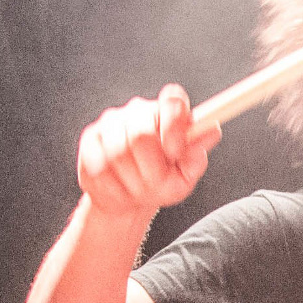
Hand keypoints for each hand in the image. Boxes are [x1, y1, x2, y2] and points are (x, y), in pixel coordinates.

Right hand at [77, 85, 218, 221]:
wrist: (128, 200)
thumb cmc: (160, 184)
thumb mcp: (184, 177)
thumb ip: (196, 157)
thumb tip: (212, 131)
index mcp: (167, 113)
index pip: (173, 102)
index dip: (174, 127)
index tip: (174, 153)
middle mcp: (139, 110)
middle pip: (142, 133)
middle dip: (150, 168)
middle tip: (155, 185)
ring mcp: (111, 122)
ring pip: (118, 152)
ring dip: (131, 182)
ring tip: (138, 192)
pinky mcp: (90, 139)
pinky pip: (99, 165)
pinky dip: (113, 187)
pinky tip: (120, 191)